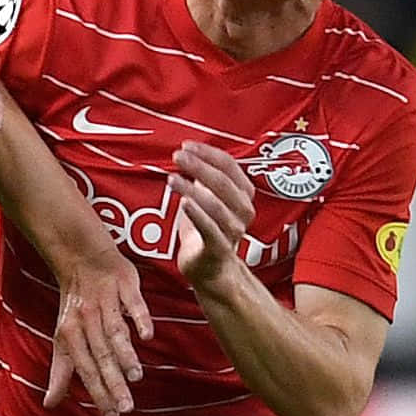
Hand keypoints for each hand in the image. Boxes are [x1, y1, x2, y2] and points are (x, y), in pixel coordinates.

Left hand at [41, 227, 150, 415]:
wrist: (82, 259)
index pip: (86, 369)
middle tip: (127, 407)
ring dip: (125, 354)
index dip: (98, 393)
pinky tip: (147, 335)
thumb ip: (60, 373)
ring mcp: (105, 302)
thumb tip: (49, 404)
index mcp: (70, 335)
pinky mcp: (124, 285)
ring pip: (115, 332)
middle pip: (101, 356)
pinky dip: (139, 318)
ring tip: (136, 377)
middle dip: (113, 382)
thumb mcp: (63, 339)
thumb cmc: (75, 306)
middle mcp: (87, 320)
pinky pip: (132, 303)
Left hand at [169, 142, 259, 291]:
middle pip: (223, 182)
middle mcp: (243, 211)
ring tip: (172, 178)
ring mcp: (233, 231)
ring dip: (192, 188)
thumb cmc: (207, 231)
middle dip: (199, 166)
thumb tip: (189, 152)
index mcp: (243, 195)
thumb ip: (202, 178)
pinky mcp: (219, 248)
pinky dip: (197, 214)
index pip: (230, 166)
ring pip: (216, 204)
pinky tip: (183, 202)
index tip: (186, 146)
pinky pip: (210, 228)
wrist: (211, 270)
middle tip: (178, 157)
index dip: (208, 153)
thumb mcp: (206, 198)